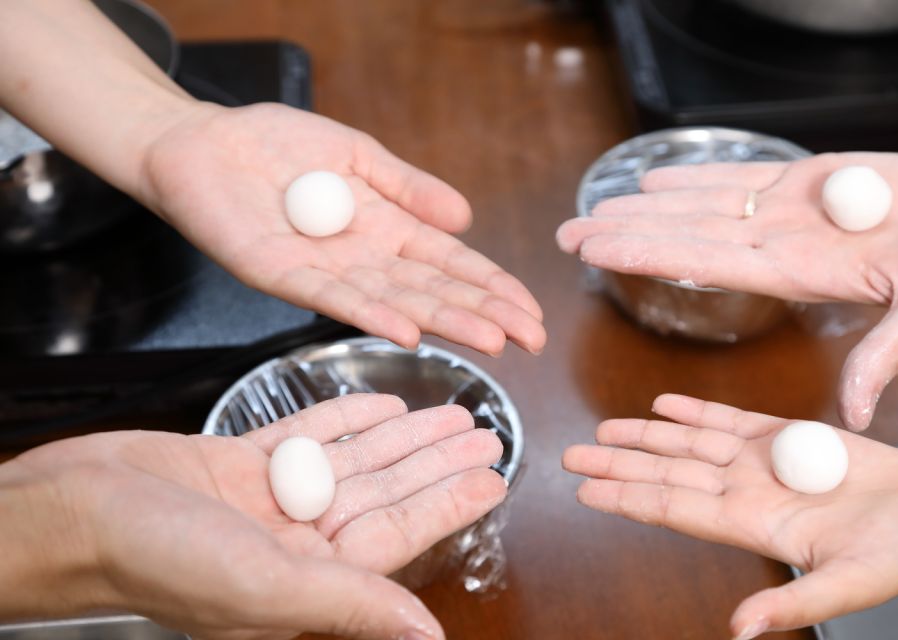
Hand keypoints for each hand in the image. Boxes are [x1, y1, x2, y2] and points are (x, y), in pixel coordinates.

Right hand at [1, 394, 505, 638]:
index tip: (493, 477)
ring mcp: (266, 501)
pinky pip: (305, 436)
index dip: (448, 504)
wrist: (70, 513)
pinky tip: (381, 404)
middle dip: (433, 463)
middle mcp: (293, 542)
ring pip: (352, 462)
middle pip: (383, 494)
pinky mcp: (237, 464)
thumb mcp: (265, 584)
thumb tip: (426, 634)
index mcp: (306, 580)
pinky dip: (343, 419)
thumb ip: (349, 602)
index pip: (397, 537)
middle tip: (483, 433)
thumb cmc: (155, 558)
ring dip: (400, 437)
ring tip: (449, 413)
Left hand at [139, 101, 544, 356]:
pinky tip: (407, 331)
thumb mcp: (357, 154)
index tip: (530, 312)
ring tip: (490, 340)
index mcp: (385, 230)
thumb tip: (464, 218)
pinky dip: (371, 315)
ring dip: (443, 322)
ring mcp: (324, 271)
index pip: (450, 265)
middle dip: (484, 314)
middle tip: (529, 339)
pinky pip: (332, 299)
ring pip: (395, 302)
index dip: (492, 287)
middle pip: (433, 292)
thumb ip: (408, 186)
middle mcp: (362, 260)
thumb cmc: (277, 145)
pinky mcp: (280, 275)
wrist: (203, 143)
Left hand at [556, 153, 897, 428]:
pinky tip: (655, 178)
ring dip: (649, 204)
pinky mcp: (810, 179)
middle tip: (569, 234)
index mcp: (799, 273)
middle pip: (686, 236)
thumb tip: (856, 414)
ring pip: (704, 205)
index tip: (597, 253)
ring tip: (597, 204)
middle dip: (627, 233)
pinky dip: (699, 174)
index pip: (702, 262)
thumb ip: (888, 354)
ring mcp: (791, 211)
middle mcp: (782, 243)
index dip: (647, 254)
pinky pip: (742, 175)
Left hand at [563, 394, 897, 638]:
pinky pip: (730, 419)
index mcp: (753, 524)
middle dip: (618, 463)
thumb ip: (794, 602)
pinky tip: (665, 404)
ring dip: (646, 434)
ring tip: (604, 429)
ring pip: (689, 441)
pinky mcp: (788, 436)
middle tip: (570, 455)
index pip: (672, 507)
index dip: (627, 497)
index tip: (584, 491)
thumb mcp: (850, 585)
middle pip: (667, 471)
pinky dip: (695, 409)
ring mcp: (764, 462)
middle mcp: (747, 491)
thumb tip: (740, 630)